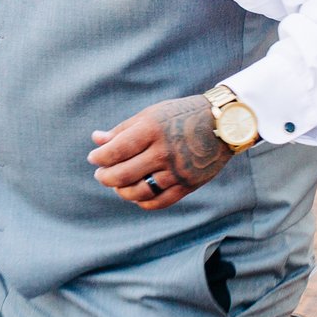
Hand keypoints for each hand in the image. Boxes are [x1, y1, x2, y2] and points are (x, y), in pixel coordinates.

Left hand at [89, 94, 229, 211]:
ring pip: (138, 192)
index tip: (94, 159)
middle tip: (101, 175)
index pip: (116, 151)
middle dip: (105, 177)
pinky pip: (158, 201)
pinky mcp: (187, 185)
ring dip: (121, 191)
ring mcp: (176, 171)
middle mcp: (164, 152)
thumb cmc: (181, 116)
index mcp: (152, 130)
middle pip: (123, 175)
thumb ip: (123, 130)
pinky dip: (142, 201)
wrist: (222, 124)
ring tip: (116, 185)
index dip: (100, 158)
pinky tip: (136, 193)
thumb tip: (96, 140)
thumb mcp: (151, 115)